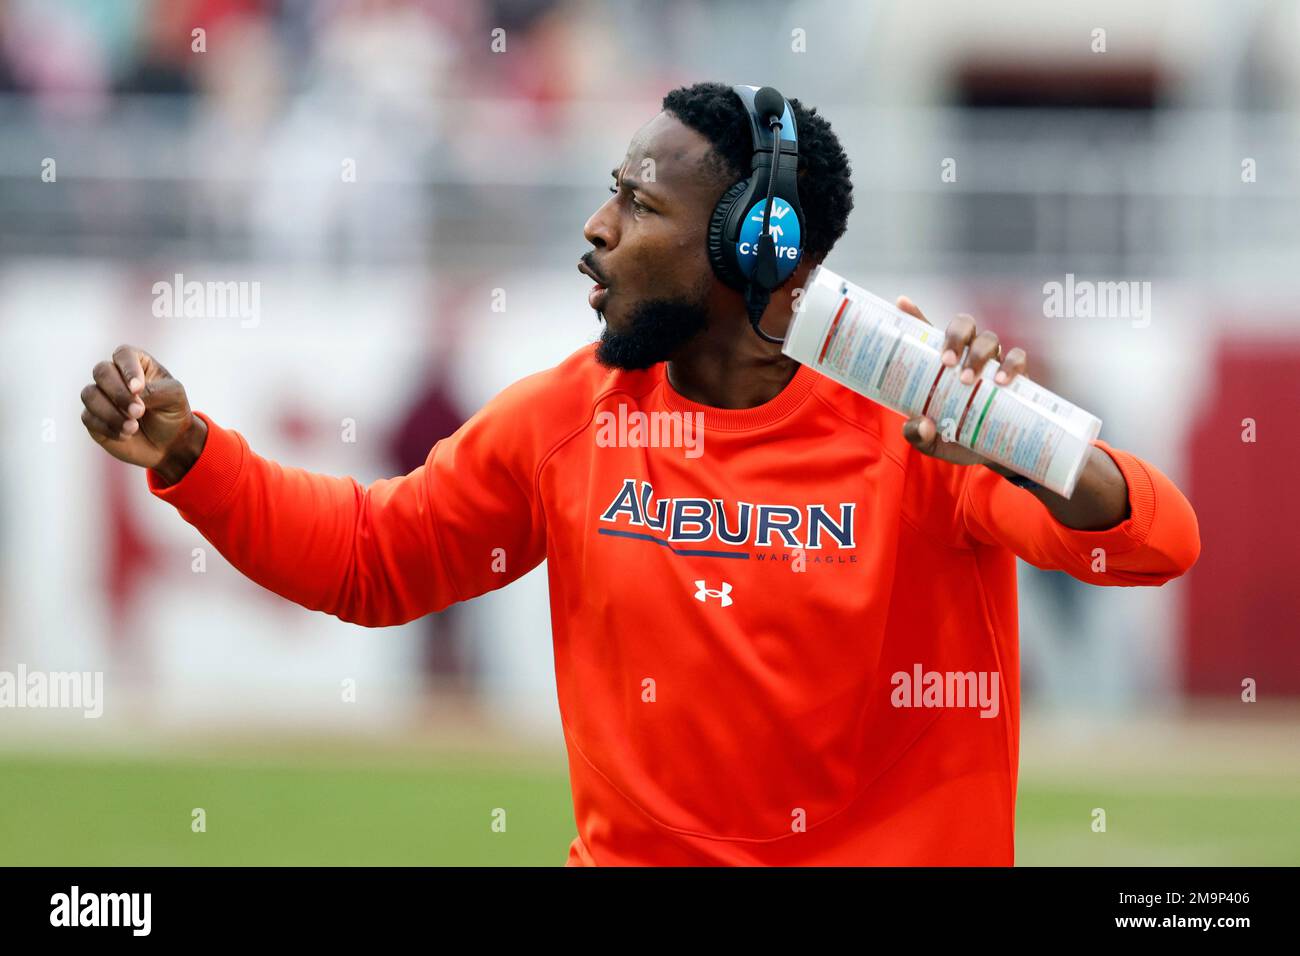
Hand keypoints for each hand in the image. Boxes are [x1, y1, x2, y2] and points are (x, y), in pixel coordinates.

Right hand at [80, 344, 205, 481]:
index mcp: (136, 363)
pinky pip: (88, 418)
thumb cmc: (172, 412)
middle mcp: (114, 376)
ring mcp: (101, 396)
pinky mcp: (93, 417)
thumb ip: (155, 390)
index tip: (138, 389)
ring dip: (111, 413)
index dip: (127, 369)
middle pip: (101, 371)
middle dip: (118, 393)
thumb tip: (132, 394)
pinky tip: (126, 435)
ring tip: (133, 427)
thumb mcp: (174, 397)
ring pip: (90, 394)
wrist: (169, 442)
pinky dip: (108, 427)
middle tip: (139, 411)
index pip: (123, 354)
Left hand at [894, 296, 1027, 470]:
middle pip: (963, 325)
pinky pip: (1017, 358)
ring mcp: (992, 362)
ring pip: (988, 339)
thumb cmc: (956, 438)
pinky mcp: (1017, 375)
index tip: (902, 303)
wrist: (992, 456)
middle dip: (954, 336)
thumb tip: (921, 425)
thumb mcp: (932, 441)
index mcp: (941, 362)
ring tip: (967, 379)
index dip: (914, 314)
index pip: (927, 331)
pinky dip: (1011, 365)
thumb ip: (919, 434)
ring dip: (978, 354)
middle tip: (946, 362)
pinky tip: (1001, 381)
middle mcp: (967, 355)